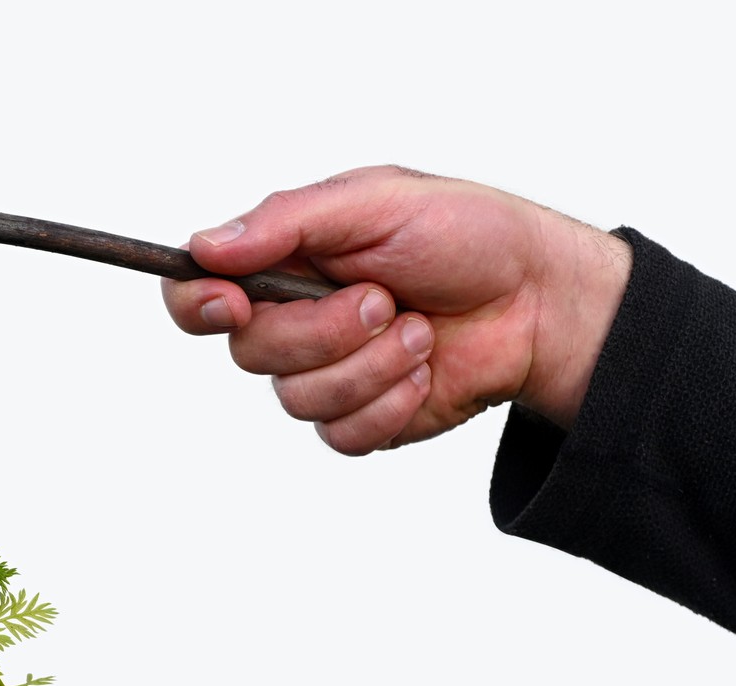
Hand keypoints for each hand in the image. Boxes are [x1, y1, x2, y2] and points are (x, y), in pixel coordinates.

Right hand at [162, 166, 631, 454]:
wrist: (539, 299)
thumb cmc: (466, 235)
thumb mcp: (377, 202)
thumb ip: (287, 221)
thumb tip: (206, 245)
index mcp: (283, 263)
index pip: (197, 294)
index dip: (197, 305)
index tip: (232, 302)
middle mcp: (292, 322)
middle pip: (250, 352)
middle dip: (324, 330)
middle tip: (383, 299)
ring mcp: (324, 375)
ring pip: (298, 399)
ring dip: (370, 364)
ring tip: (418, 330)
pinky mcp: (361, 420)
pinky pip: (341, 435)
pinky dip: (390, 402)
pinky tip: (424, 371)